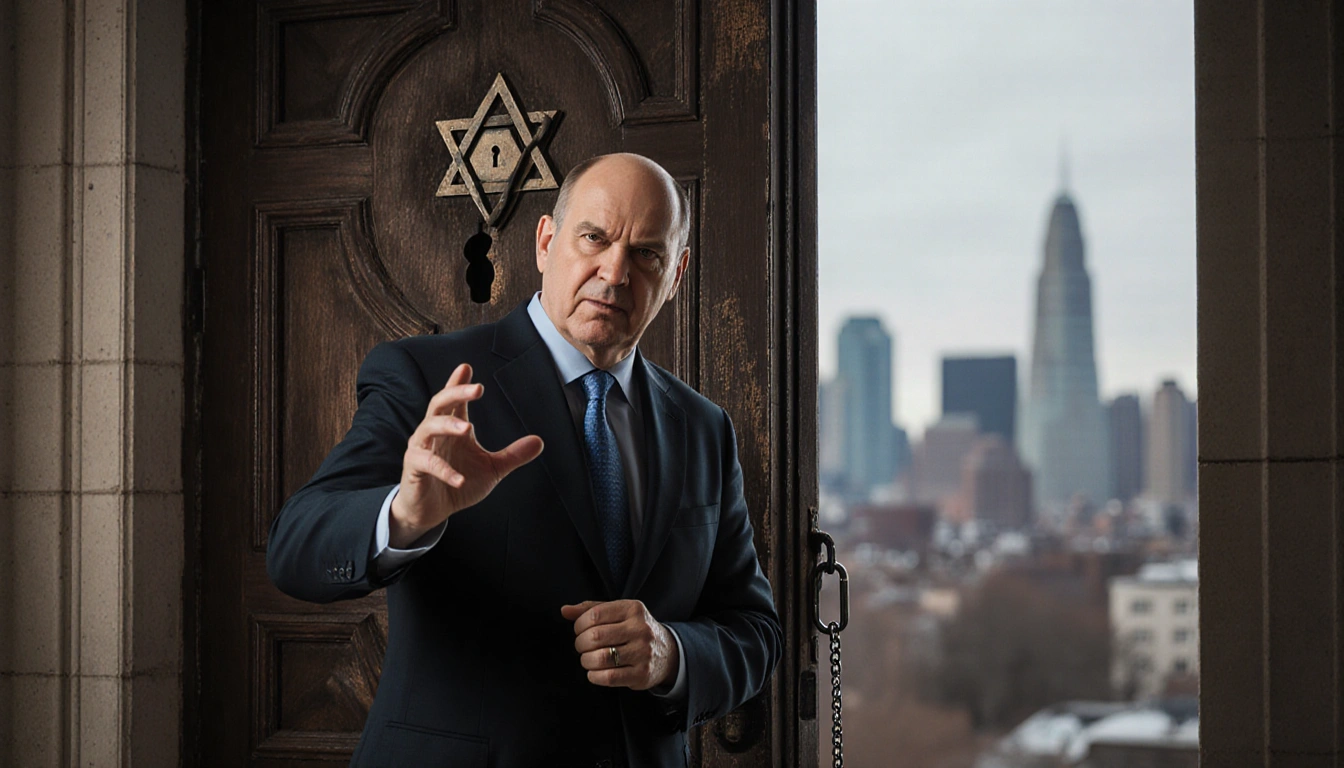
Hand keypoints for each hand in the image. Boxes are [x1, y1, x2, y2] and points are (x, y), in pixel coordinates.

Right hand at [389, 363, 543, 546]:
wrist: (431, 512)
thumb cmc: (457, 484)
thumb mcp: (492, 469)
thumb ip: (513, 455)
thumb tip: (540, 441)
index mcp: (452, 428)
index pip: (454, 401)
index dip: (458, 383)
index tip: (466, 367)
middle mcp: (434, 433)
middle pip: (439, 404)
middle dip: (456, 393)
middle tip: (477, 388)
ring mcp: (421, 449)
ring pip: (428, 428)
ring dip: (447, 426)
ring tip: (468, 428)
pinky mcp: (414, 469)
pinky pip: (426, 464)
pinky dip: (443, 470)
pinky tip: (460, 479)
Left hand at [561, 600, 678, 690]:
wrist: (667, 652)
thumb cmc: (635, 630)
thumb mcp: (619, 613)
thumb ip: (591, 609)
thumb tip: (565, 610)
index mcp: (633, 609)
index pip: (595, 614)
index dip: (579, 625)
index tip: (579, 631)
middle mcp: (640, 629)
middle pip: (595, 637)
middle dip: (580, 644)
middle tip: (582, 647)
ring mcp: (642, 652)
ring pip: (601, 658)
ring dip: (586, 660)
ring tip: (588, 659)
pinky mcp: (641, 674)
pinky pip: (608, 677)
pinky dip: (594, 676)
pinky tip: (594, 672)